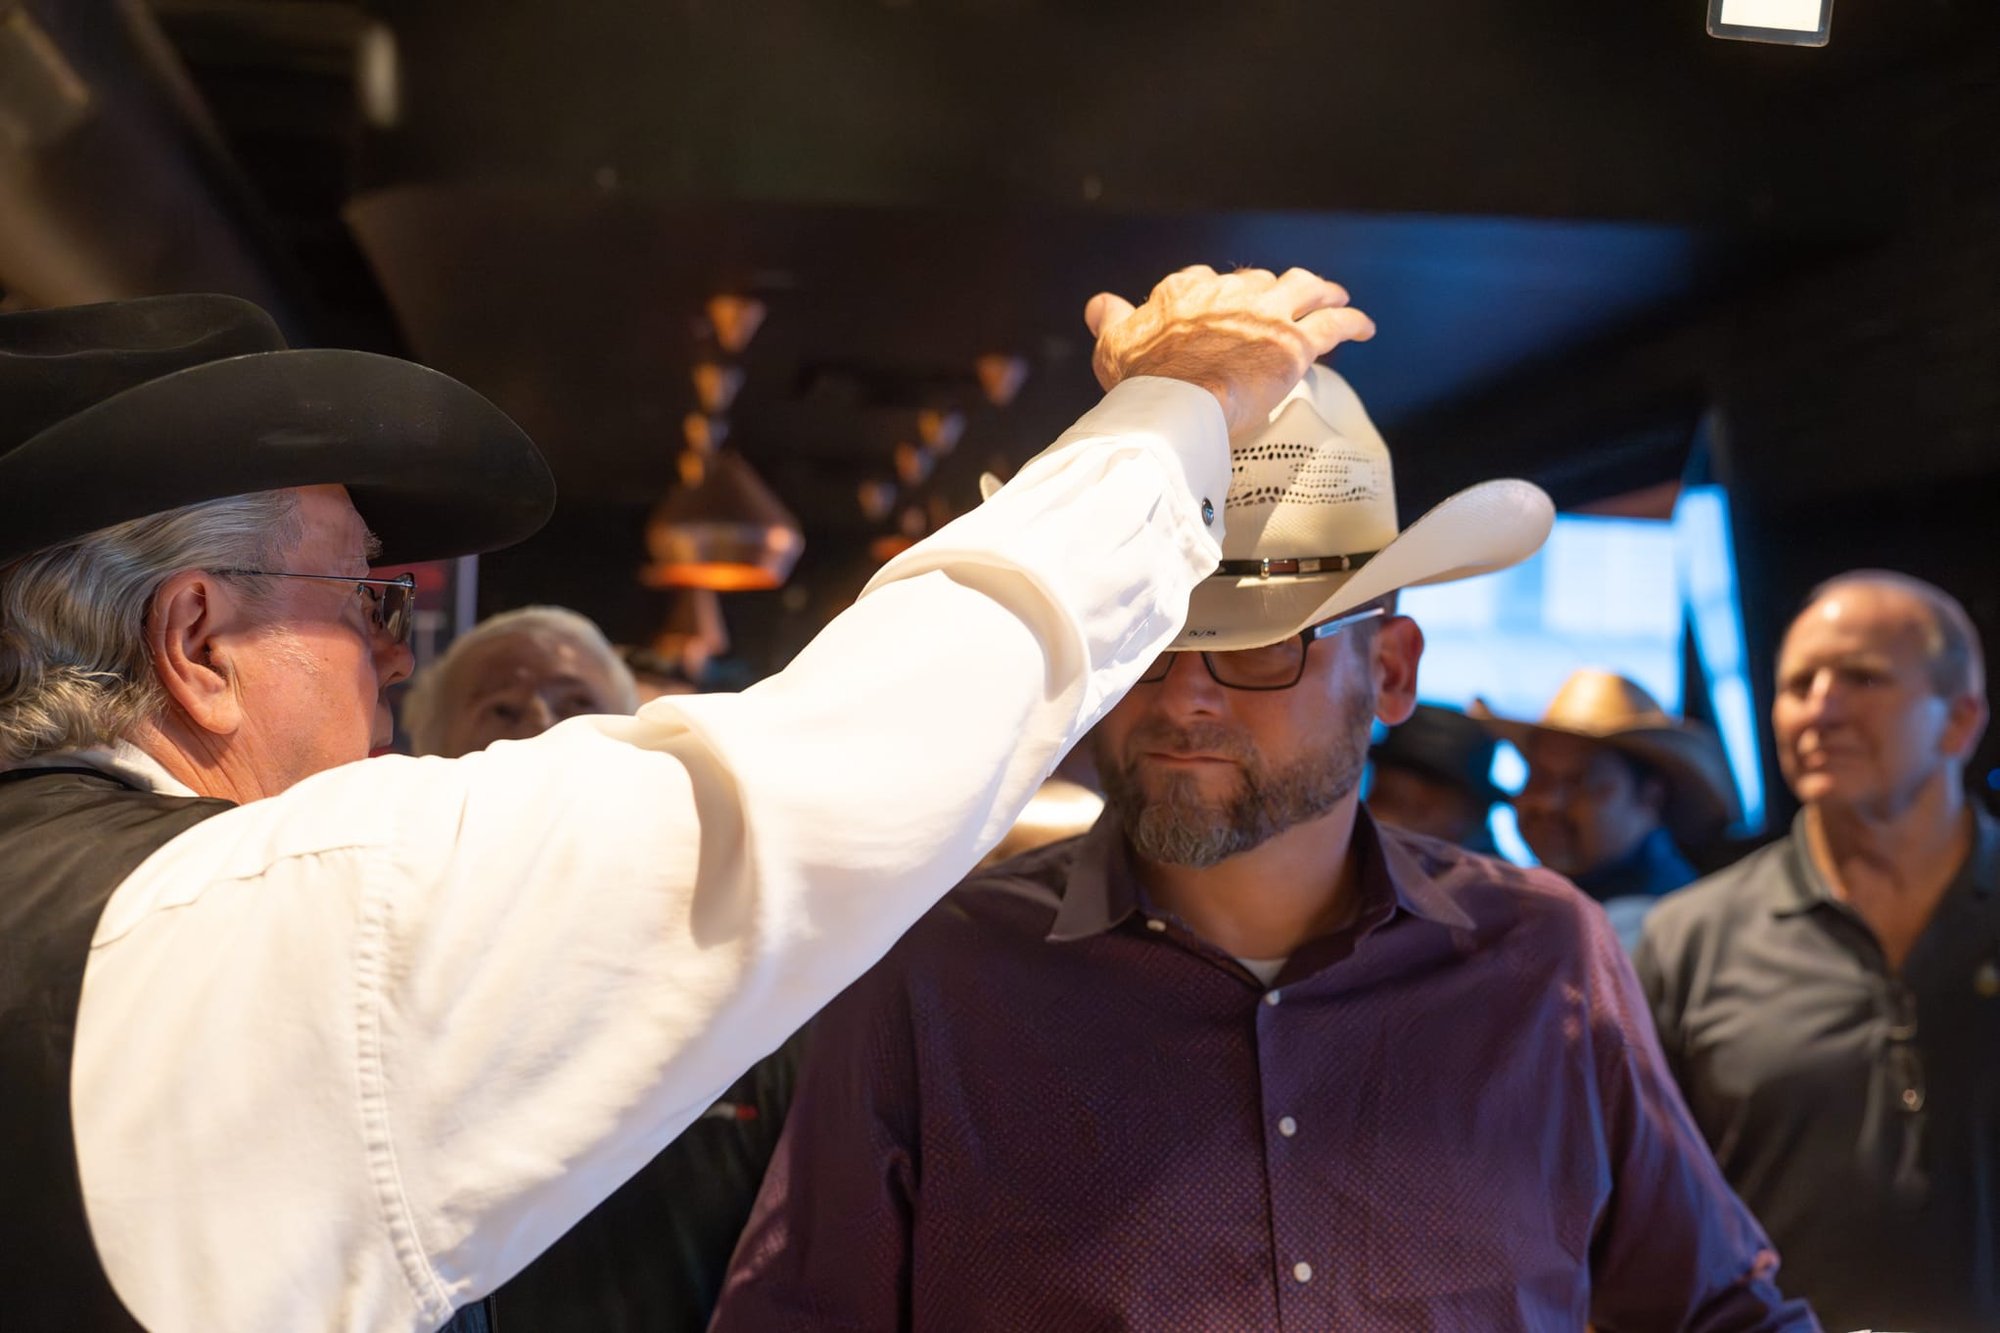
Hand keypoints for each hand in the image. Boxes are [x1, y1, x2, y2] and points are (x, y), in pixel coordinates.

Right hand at [1084, 266, 1374, 434]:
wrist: (1174, 405)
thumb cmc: (1142, 382)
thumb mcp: (1113, 346)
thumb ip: (1111, 320)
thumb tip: (1100, 305)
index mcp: (1182, 294)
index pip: (1201, 281)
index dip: (1214, 293)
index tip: (1219, 305)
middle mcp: (1227, 295)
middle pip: (1257, 282)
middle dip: (1270, 292)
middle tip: (1280, 308)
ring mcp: (1264, 315)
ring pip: (1302, 289)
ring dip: (1320, 291)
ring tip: (1332, 297)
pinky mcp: (1293, 344)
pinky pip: (1333, 325)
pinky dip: (1352, 322)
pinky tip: (1364, 327)